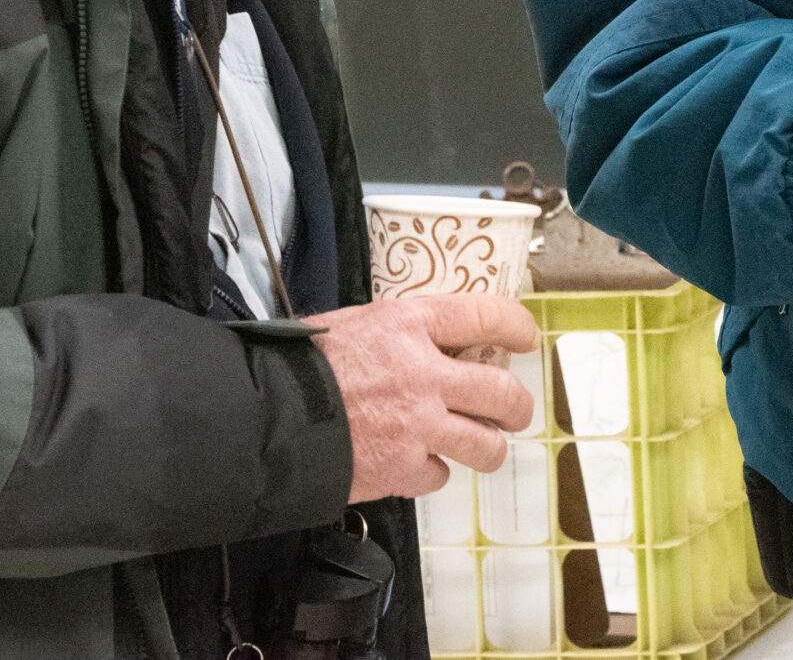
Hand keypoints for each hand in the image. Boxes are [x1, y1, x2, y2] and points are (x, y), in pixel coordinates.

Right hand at [308, 293, 539, 501]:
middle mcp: (424, 374)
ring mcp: (419, 426)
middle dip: (517, 405)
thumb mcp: (351, 324)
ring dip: (489, 447)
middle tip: (514, 410)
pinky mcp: (405, 469)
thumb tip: (421, 339)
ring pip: (487, 445)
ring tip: (482, 447)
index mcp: (408, 325)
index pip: (484, 316)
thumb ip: (395, 333)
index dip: (515, 326)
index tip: (525, 337)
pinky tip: (416, 464)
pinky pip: (441, 476)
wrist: (267, 420)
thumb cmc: (298, 369)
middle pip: (502, 392)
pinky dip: (432, 473)